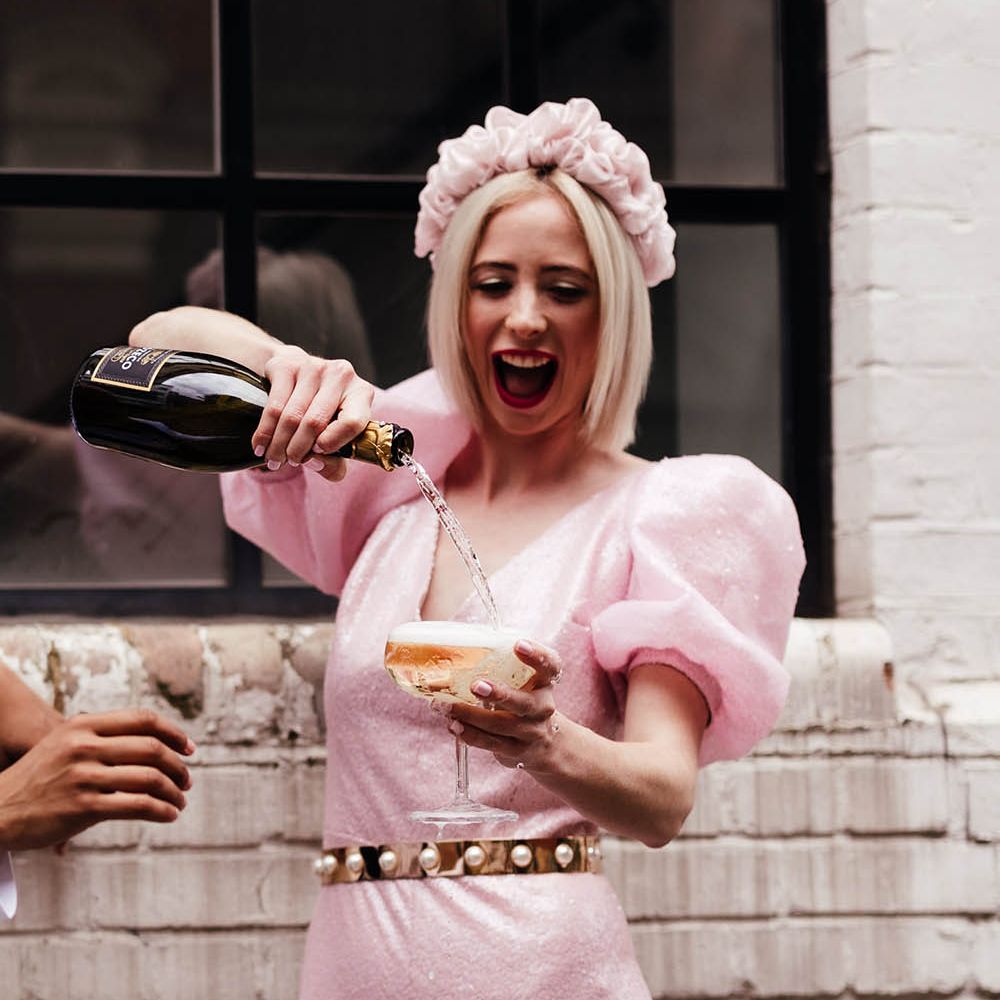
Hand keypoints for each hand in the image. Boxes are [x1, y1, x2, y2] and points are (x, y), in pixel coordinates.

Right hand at [0, 709, 194, 851]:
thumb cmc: (39, 777)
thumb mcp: (65, 742)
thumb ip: (102, 736)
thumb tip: (151, 739)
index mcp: (84, 725)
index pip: (143, 720)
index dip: (173, 732)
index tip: (189, 748)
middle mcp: (85, 746)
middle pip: (152, 748)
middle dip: (177, 766)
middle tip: (187, 780)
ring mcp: (84, 776)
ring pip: (149, 778)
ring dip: (173, 791)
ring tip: (181, 801)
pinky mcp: (83, 807)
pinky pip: (137, 805)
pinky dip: (161, 810)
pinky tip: (168, 815)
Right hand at [254, 345, 375, 481]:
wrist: (296, 370)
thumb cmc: (322, 411)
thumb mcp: (336, 435)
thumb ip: (334, 461)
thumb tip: (314, 463)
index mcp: (361, 393)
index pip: (353, 422)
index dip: (332, 443)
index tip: (315, 455)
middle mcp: (341, 375)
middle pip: (316, 422)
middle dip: (297, 450)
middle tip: (286, 464)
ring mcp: (313, 367)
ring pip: (292, 416)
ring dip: (279, 444)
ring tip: (272, 460)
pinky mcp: (287, 365)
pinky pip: (274, 405)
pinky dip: (265, 431)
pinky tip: (260, 445)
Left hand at [443, 640, 562, 771]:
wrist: (546, 744)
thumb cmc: (524, 700)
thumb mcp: (525, 683)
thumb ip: (503, 669)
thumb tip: (456, 651)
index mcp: (545, 682)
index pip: (549, 665)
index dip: (536, 655)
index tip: (518, 644)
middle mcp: (543, 707)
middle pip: (524, 702)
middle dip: (499, 694)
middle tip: (476, 686)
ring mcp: (531, 732)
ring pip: (501, 725)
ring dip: (471, 716)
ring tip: (447, 707)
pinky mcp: (516, 750)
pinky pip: (491, 743)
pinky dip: (469, 734)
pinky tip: (453, 725)